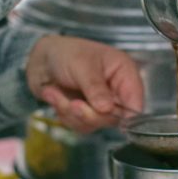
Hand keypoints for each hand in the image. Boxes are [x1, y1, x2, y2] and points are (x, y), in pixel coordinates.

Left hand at [26, 35, 143, 133]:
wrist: (41, 59)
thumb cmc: (66, 53)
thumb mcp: (82, 66)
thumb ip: (95, 88)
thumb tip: (107, 109)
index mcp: (124, 72)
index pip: (136, 102)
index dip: (125, 114)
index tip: (105, 114)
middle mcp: (116, 91)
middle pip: (114, 118)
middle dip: (88, 113)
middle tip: (72, 103)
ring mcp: (101, 104)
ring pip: (94, 124)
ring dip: (70, 112)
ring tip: (55, 93)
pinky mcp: (86, 113)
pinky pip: (79, 125)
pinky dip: (63, 113)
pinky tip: (54, 95)